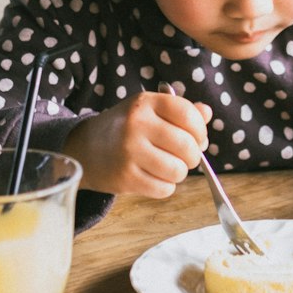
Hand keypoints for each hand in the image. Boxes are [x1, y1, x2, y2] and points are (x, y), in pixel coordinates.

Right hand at [62, 89, 212, 198]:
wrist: (85, 149)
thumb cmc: (125, 128)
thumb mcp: (148, 110)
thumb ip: (180, 110)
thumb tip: (207, 113)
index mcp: (145, 103)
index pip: (188, 115)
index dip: (200, 130)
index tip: (197, 138)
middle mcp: (136, 124)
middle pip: (187, 146)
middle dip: (192, 156)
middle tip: (184, 157)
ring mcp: (129, 152)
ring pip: (178, 171)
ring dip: (179, 173)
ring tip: (167, 167)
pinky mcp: (125, 178)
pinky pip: (164, 189)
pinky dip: (165, 187)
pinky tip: (154, 177)